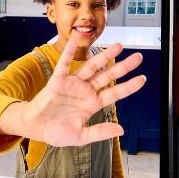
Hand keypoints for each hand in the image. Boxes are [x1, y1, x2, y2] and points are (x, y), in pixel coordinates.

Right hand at [4, 38, 145, 146]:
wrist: (36, 128)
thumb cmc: (57, 132)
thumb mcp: (81, 136)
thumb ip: (100, 132)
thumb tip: (120, 130)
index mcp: (93, 104)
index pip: (115, 93)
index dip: (129, 86)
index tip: (143, 79)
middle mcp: (86, 91)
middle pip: (108, 76)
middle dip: (123, 66)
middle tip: (138, 57)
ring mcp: (73, 84)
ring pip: (92, 66)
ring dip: (104, 56)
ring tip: (119, 46)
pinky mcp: (58, 80)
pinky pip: (64, 64)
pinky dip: (69, 52)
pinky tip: (76, 40)